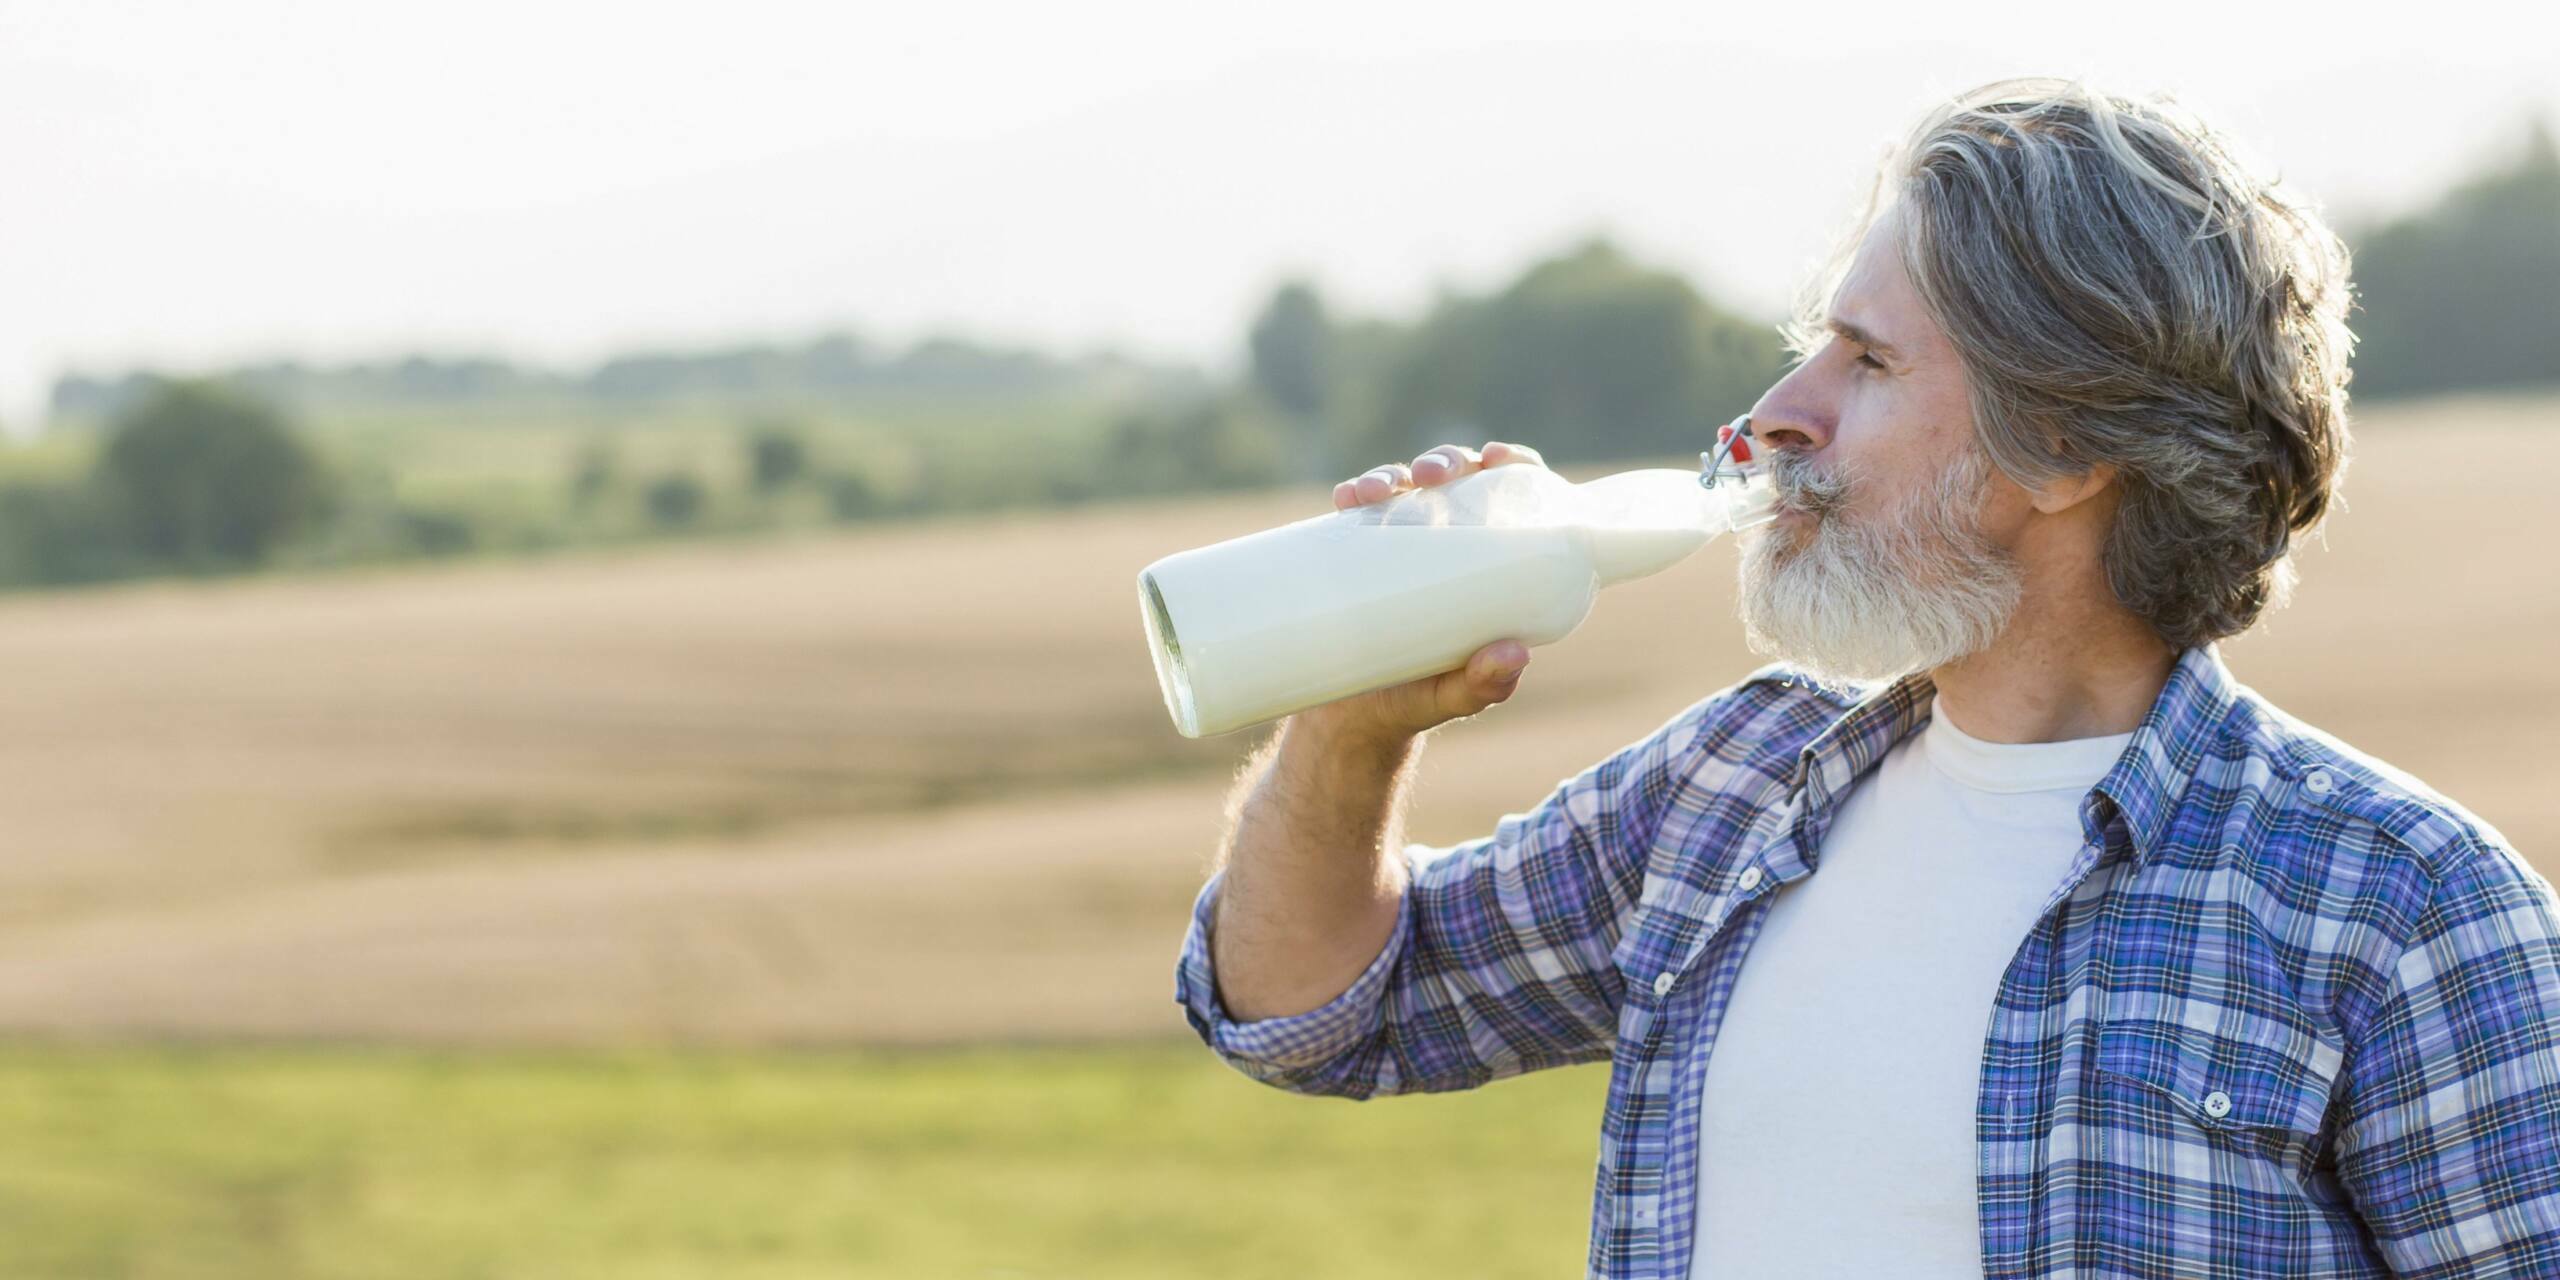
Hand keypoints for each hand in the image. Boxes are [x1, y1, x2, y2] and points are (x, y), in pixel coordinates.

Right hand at [1296, 441, 1550, 742]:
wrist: (1348, 721)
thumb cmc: (1414, 704)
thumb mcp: (1451, 698)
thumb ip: (1483, 685)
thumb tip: (1514, 656)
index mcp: (1488, 568)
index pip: (1512, 500)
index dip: (1511, 466)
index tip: (1498, 457)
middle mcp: (1446, 546)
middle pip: (1456, 482)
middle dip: (1445, 463)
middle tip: (1432, 477)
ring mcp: (1398, 547)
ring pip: (1403, 489)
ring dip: (1392, 474)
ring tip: (1376, 492)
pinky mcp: (1355, 555)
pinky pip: (1357, 514)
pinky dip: (1353, 496)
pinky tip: (1347, 498)